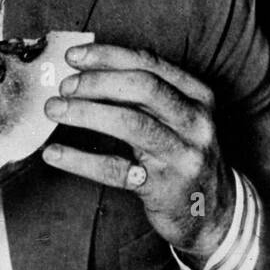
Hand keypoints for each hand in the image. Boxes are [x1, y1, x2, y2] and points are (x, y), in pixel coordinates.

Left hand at [42, 43, 234, 261]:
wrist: (215, 212)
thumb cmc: (184, 155)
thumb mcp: (180, 118)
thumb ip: (146, 94)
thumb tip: (88, 71)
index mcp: (198, 96)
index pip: (150, 63)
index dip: (107, 56)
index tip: (73, 56)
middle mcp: (195, 122)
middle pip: (143, 87)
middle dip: (97, 82)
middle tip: (64, 86)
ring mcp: (182, 156)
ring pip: (131, 124)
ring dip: (86, 113)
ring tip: (55, 110)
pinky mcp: (164, 189)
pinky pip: (116, 169)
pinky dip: (80, 159)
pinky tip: (55, 153)